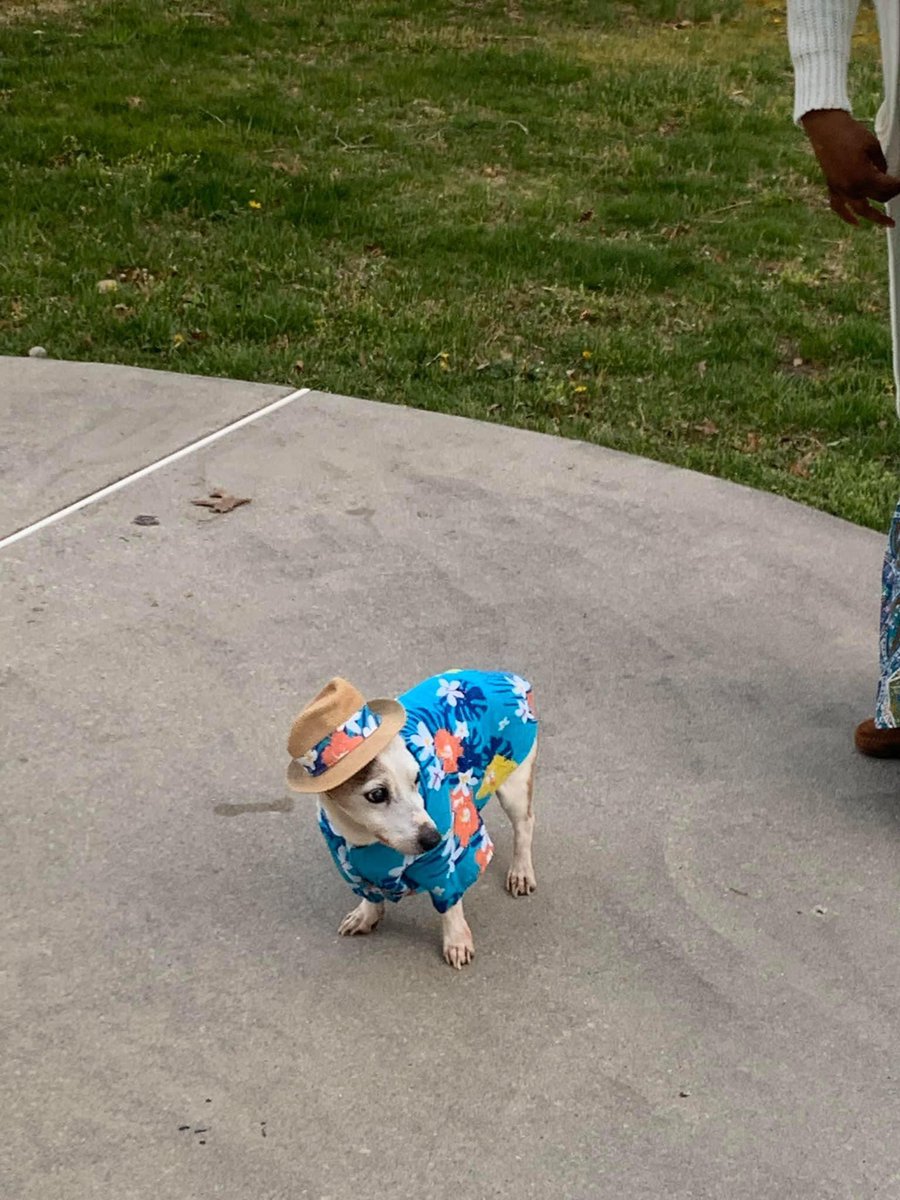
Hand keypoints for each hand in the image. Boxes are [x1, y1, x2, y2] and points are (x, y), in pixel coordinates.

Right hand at [800, 108, 899, 226]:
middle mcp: (852, 188)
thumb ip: (881, 164)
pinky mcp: (832, 187)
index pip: (887, 188)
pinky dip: (847, 216)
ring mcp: (841, 189)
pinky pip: (839, 207)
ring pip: (860, 210)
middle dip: (891, 196)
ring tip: (886, 223)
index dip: (899, 186)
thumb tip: (885, 174)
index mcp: (864, 176)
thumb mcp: (873, 146)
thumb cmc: (850, 134)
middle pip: (877, 199)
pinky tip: (856, 222)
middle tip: (899, 192)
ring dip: (874, 217)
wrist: (827, 130)